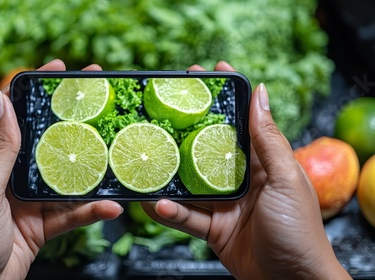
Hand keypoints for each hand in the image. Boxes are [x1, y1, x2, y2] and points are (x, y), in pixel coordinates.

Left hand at [0, 59, 122, 279]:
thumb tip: (4, 101)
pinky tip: (110, 207)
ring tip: (117, 148)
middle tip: (98, 96)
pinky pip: (72, 212)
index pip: (9, 113)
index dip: (31, 87)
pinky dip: (91, 210)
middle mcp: (10, 174)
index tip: (57, 69)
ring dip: (90, 164)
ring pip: (65, 174)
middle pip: (43, 137)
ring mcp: (30, 198)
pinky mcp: (44, 222)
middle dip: (69, 116)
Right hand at [142, 62, 350, 278]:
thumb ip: (268, 139)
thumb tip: (262, 94)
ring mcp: (223, 205)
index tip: (206, 72)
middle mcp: (239, 180)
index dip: (225, 96)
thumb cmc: (298, 229)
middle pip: (207, 148)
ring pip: (189, 184)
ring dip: (168, 176)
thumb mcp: (284, 178)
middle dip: (187, 127)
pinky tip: (157, 204)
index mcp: (262, 163)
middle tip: (162, 107)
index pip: (241, 122)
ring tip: (147, 161)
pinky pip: (185, 217)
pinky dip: (170, 212)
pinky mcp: (211, 229)